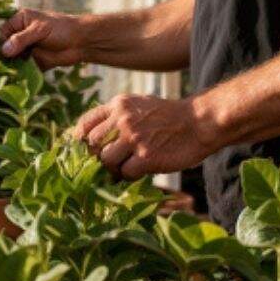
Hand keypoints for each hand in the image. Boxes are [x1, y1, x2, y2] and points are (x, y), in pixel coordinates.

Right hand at [0, 8, 89, 68]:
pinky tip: (17, 78)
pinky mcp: (34, 62)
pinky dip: (20, 73)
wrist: (82, 42)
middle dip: (4, 56)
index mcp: (21, 21)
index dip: (1, 42)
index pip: (3, 32)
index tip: (0, 53)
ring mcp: (27, 49)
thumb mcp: (39, 30)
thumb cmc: (61, 29)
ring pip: (13, 59)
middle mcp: (22, 35)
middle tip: (2, 65)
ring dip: (11, 66)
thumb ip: (21, 39)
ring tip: (9, 73)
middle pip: (6, 47)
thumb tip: (4, 50)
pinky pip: (23, 69)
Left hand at [68, 94, 221, 178]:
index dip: (80, 139)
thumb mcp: (139, 105)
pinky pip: (125, 173)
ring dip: (113, 168)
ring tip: (127, 166)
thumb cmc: (168, 117)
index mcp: (119, 105)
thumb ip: (117, 117)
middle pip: (92, 144)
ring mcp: (134, 138)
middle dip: (98, 156)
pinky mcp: (147, 156)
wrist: (199, 122)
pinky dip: (129, 176)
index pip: (86, 122)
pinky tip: (140, 171)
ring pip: (106, 160)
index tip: (84, 150)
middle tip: (111, 162)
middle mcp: (123, 119)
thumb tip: (92, 139)